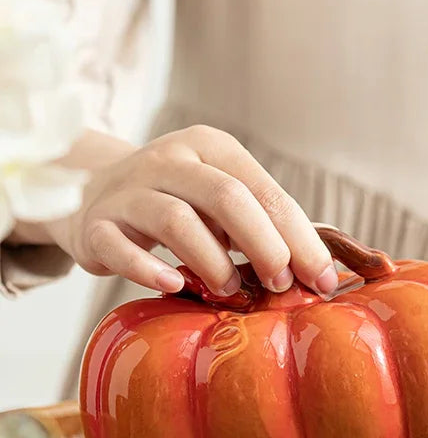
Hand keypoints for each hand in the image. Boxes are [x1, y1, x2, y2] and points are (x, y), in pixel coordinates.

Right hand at [18, 126, 337, 296]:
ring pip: (176, 220)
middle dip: (264, 245)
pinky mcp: (96, 225)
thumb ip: (264, 223)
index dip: (300, 237)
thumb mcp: (221, 200)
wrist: (93, 193)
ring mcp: (128, 190)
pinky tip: (173, 285)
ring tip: (231, 290)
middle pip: (226, 197)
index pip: (264, 190)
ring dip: (213, 261)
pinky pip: (120, 247)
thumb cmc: (179, 203)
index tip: (324, 278)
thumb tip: (324, 269)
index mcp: (211, 146)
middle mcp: (169, 159)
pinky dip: (148, 269)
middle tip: (282, 284)